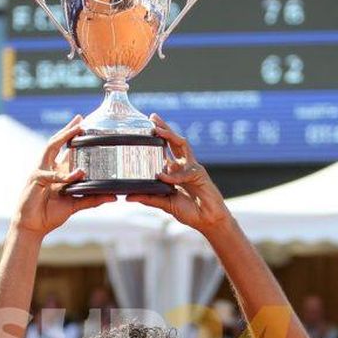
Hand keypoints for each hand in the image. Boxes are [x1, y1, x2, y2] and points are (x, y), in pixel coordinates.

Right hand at [12, 117, 111, 236]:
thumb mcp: (75, 205)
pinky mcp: (36, 180)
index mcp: (57, 171)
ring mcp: (41, 171)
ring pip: (51, 149)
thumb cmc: (50, 215)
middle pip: (57, 142)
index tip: (83, 123)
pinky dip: (64, 175)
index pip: (65, 149)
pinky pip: (52, 175)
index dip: (72, 136)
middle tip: (80, 119)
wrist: (32, 227)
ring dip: (63, 138)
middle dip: (68, 130)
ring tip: (77, 131)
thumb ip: (92, 199)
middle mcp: (49, 168)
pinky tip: (77, 173)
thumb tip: (113, 197)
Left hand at [128, 115, 231, 235]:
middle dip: (163, 128)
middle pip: (173, 142)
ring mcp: (191, 167)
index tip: (142, 130)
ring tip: (158, 129)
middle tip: (152, 118)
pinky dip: (173, 174)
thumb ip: (148, 198)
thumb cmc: (190, 211)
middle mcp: (182, 166)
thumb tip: (128, 196)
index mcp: (174, 171)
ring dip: (170, 135)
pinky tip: (162, 175)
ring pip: (181, 145)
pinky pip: (184, 170)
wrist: (208, 220)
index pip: (164, 150)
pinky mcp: (199, 173)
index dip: (155, 140)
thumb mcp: (165, 204)